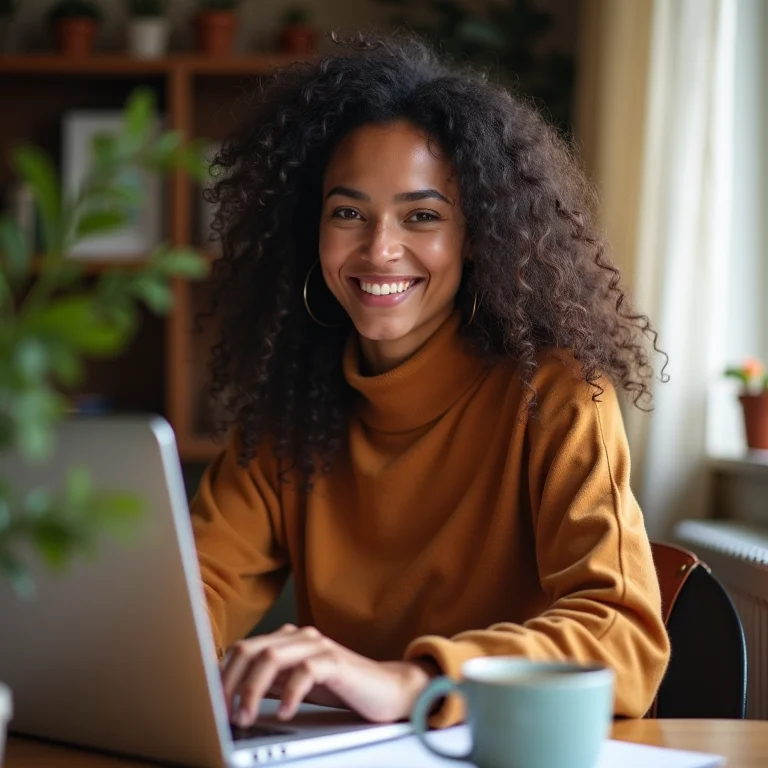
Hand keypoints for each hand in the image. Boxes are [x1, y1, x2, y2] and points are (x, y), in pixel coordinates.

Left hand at [220, 624, 437, 725]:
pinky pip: (306, 671)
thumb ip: (267, 683)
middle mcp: (299, 637)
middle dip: (230, 682)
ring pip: (272, 656)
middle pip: (250, 649)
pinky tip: (286, 714)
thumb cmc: (339, 689)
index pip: (242, 649)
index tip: (207, 703)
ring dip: (253, 689)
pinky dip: (290, 693)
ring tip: (247, 717)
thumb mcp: (294, 687)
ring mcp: (318, 646)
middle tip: (222, 712)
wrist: (385, 690)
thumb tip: (228, 694)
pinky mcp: (336, 662)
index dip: (222, 675)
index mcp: (285, 640)